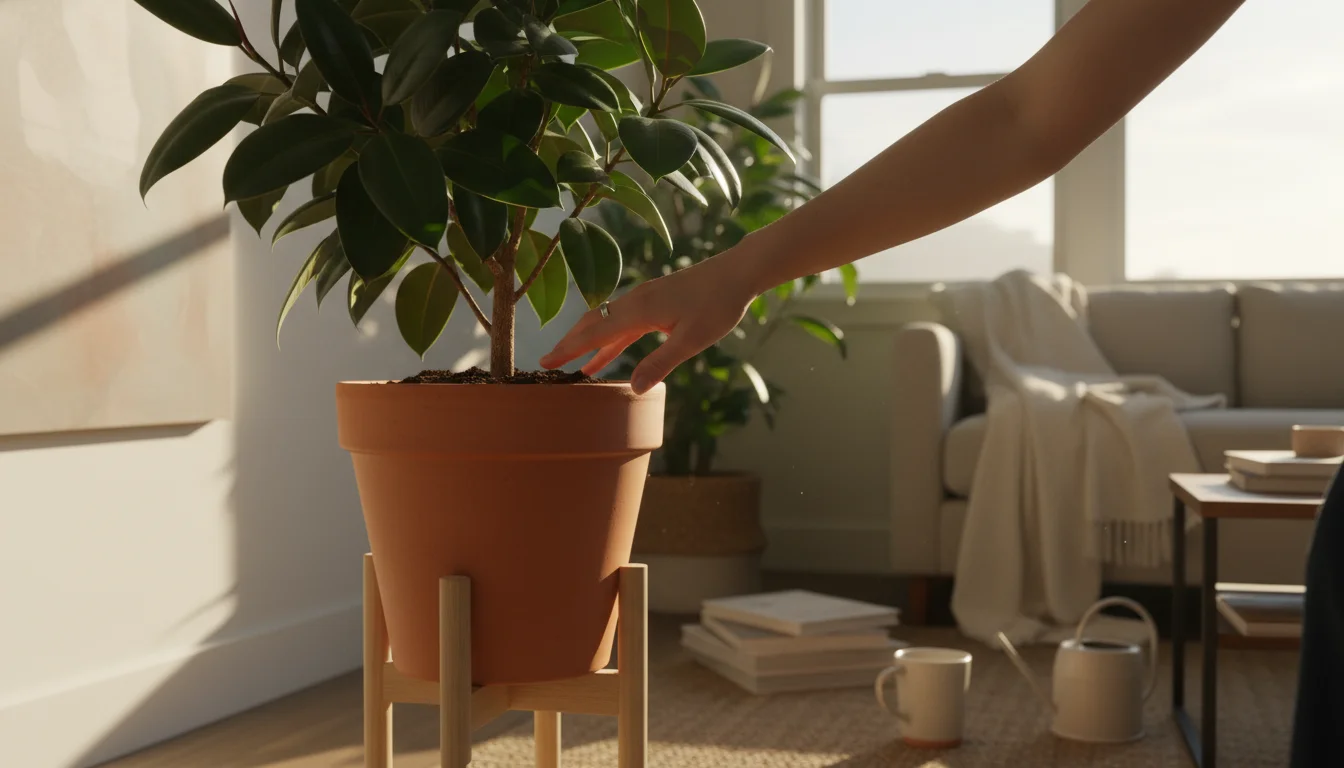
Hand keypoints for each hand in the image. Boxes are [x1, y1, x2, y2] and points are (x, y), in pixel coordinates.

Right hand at [540, 251, 759, 393]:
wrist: (737, 272)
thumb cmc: (719, 305)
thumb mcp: (692, 340)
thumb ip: (661, 363)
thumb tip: (632, 388)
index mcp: (639, 310)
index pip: (594, 333)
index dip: (569, 349)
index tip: (546, 362)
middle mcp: (635, 301)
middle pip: (592, 324)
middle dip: (569, 344)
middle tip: (547, 362)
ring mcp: (644, 299)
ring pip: (605, 322)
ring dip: (587, 342)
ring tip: (571, 364)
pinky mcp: (654, 301)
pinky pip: (622, 323)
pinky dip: (608, 339)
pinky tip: (606, 355)